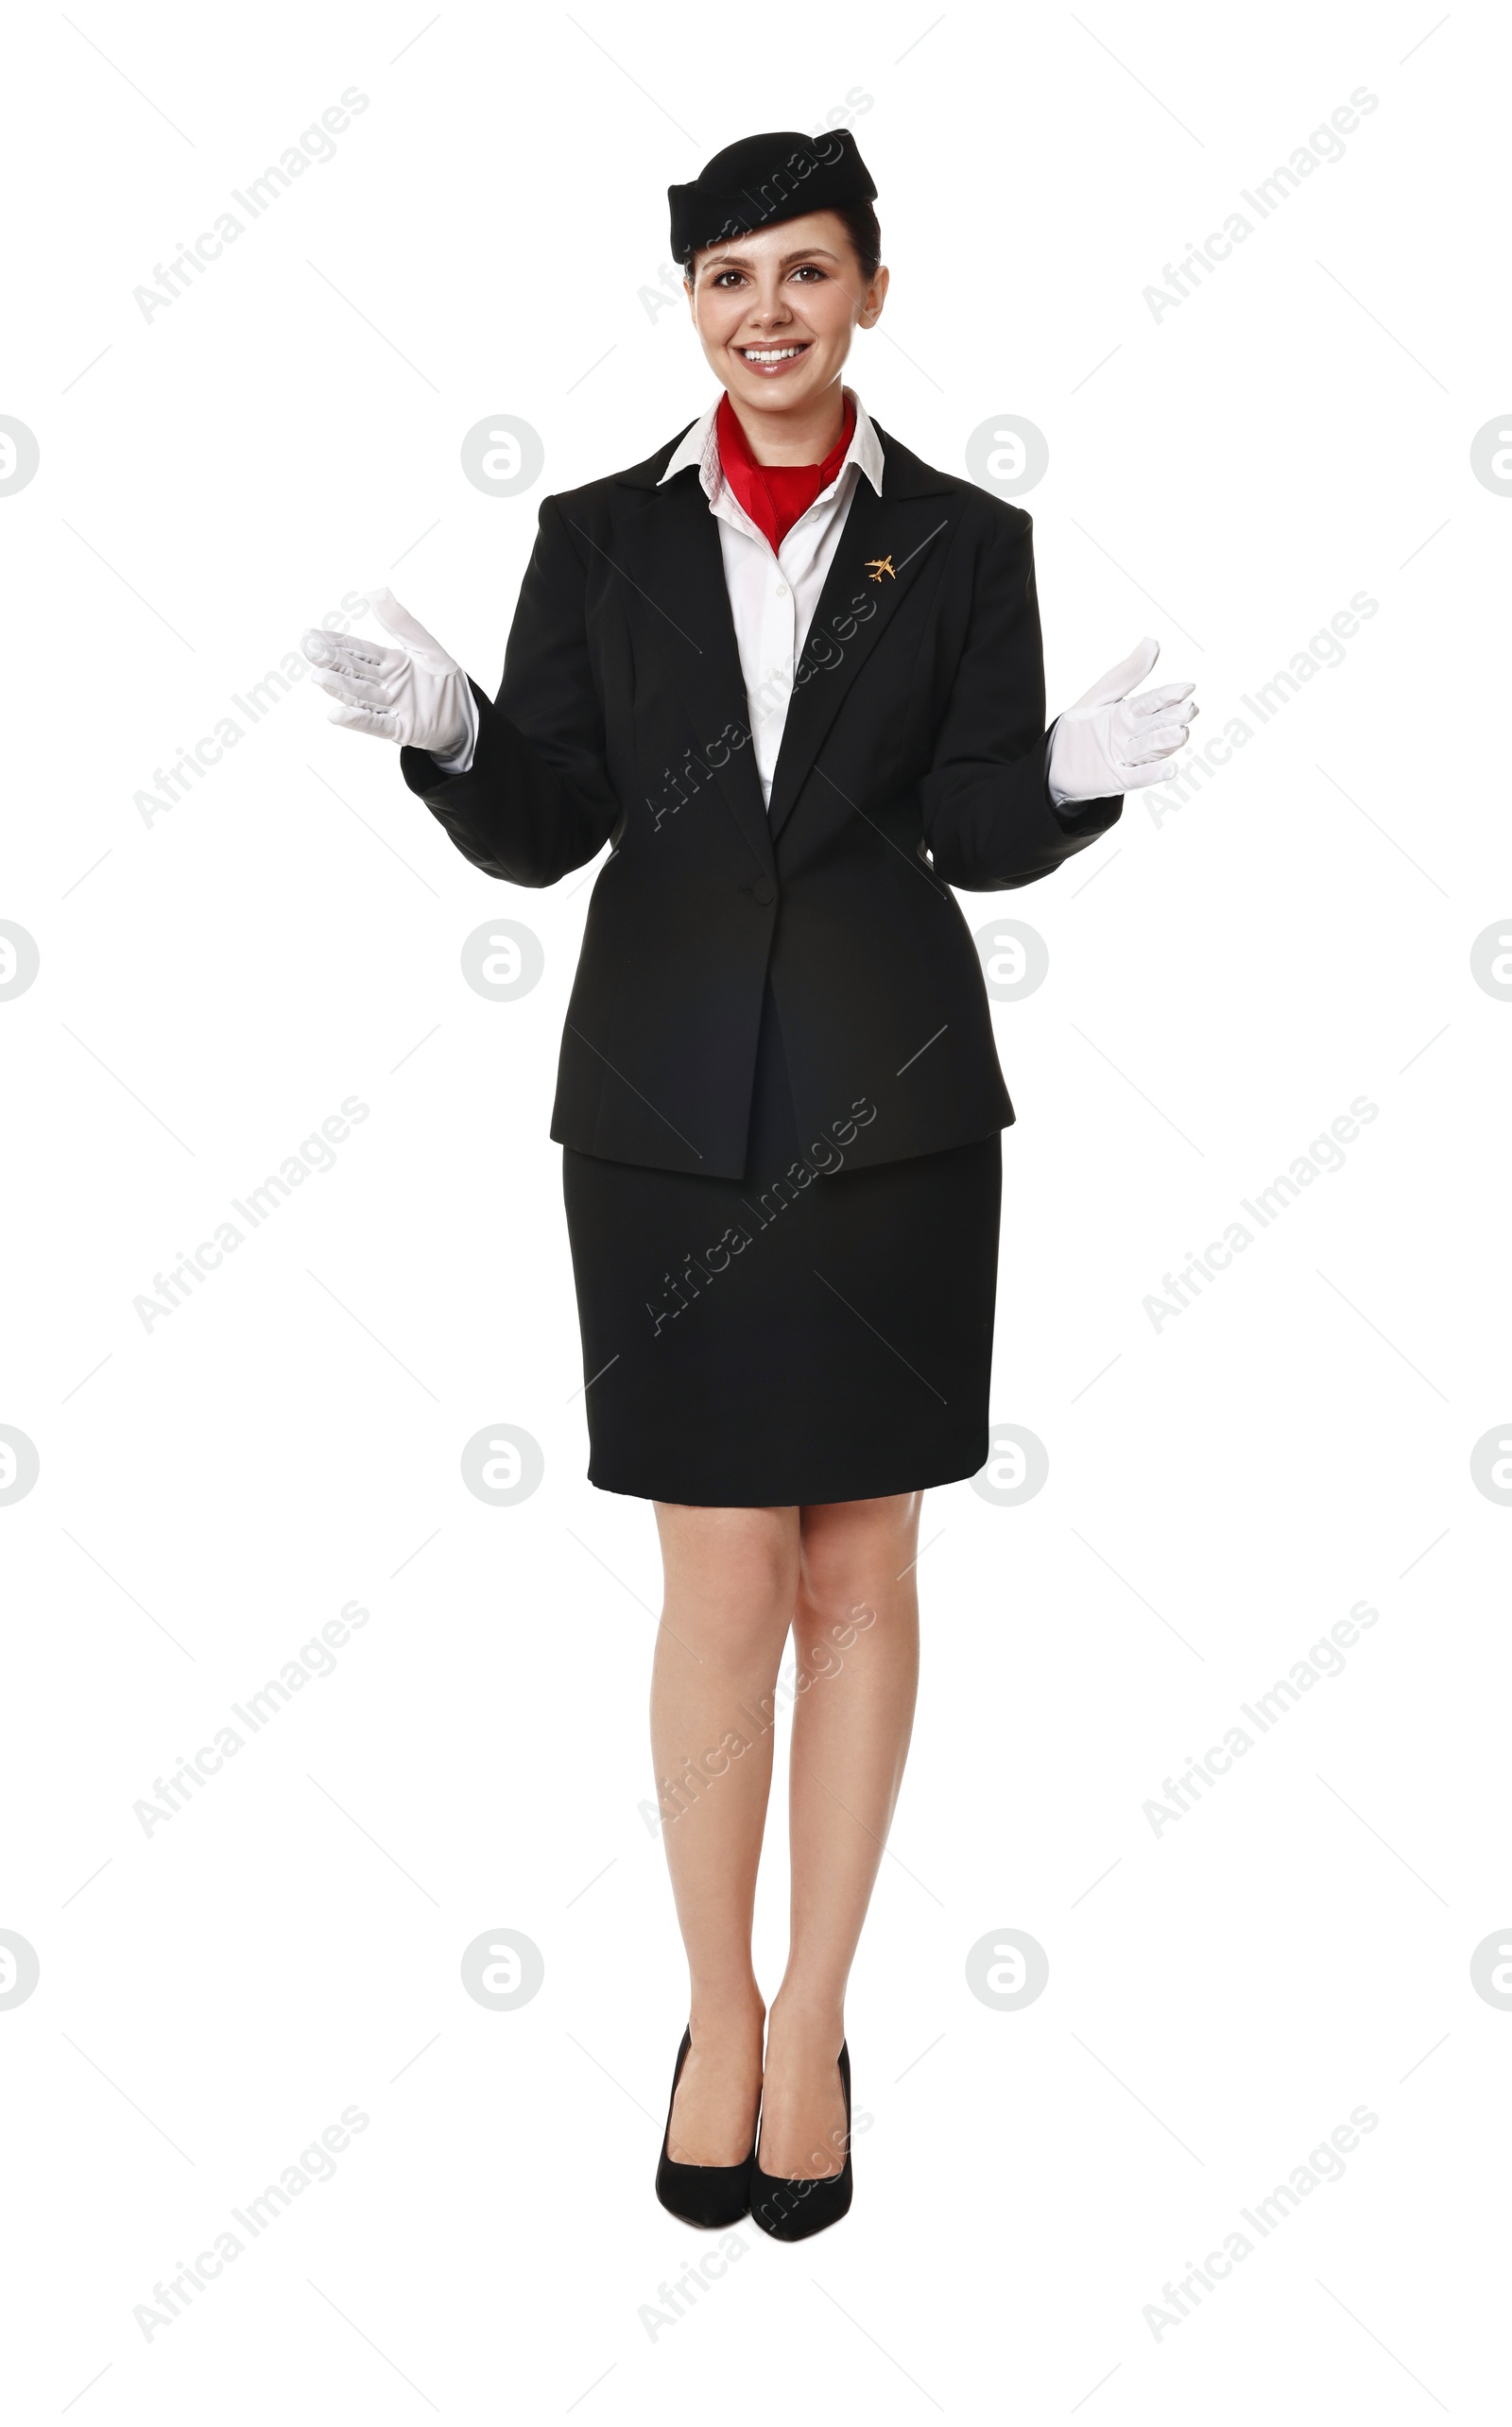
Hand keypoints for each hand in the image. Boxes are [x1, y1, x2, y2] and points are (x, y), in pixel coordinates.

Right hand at [301, 588, 471, 757]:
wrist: (467, 715)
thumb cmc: (446, 680)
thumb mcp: (426, 647)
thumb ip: (401, 623)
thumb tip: (375, 592)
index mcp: (389, 663)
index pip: (357, 650)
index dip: (334, 642)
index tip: (310, 634)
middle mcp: (384, 685)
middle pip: (353, 671)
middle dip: (331, 661)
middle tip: (309, 650)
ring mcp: (390, 708)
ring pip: (360, 696)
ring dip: (340, 688)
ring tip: (318, 678)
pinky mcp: (400, 729)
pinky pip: (375, 724)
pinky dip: (357, 720)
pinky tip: (336, 715)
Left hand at [1048, 637, 1196, 802]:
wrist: (1053, 760)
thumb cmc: (1079, 726)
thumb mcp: (1099, 697)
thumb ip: (1126, 674)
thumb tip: (1153, 642)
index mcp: (1131, 713)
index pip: (1154, 701)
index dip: (1169, 695)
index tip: (1187, 687)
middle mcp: (1134, 736)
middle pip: (1158, 725)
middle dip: (1173, 717)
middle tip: (1189, 709)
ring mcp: (1127, 758)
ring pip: (1151, 749)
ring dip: (1166, 742)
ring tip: (1180, 733)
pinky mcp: (1117, 780)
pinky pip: (1137, 777)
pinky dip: (1152, 774)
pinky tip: (1170, 770)